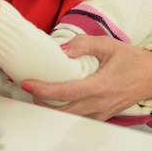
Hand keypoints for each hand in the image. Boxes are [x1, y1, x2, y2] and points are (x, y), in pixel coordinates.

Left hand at [23, 34, 151, 119]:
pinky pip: (81, 117)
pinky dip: (66, 111)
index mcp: (100, 86)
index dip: (43, 90)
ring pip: (71, 117)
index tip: (27, 84)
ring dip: (52, 108)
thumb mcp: (109, 44)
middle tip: (28, 89)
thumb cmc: (132, 60)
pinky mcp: (104, 114)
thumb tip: (62, 49)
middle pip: (64, 110)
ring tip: (39, 94)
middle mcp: (100, 102)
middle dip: (42, 102)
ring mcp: (103, 111)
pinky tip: (57, 100)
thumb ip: (84, 44)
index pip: (66, 92)